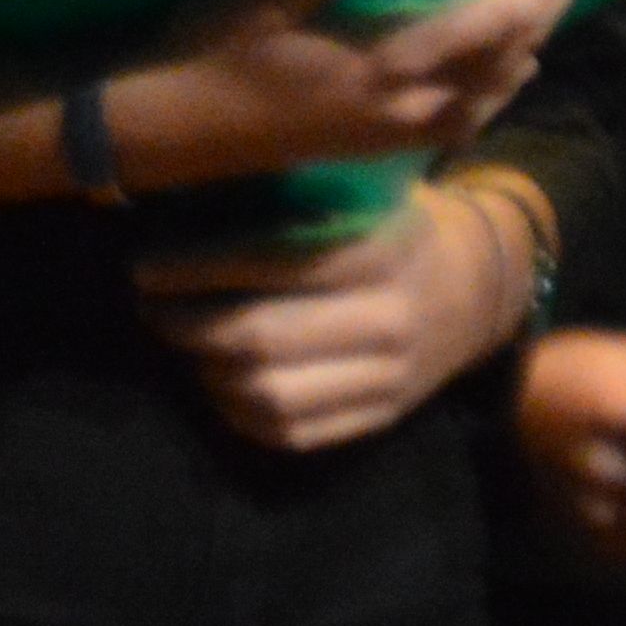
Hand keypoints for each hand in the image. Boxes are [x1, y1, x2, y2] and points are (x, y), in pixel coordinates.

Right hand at [99, 0, 601, 190]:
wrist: (169, 135)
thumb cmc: (207, 53)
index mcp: (389, 64)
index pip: (503, 16)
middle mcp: (410, 106)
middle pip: (519, 50)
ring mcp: (400, 132)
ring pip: (503, 87)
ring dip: (539, 29)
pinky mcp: (384, 142)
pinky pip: (474, 111)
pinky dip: (505, 74)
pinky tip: (507, 55)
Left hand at [136, 169, 549, 453]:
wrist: (480, 288)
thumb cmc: (399, 224)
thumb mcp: (367, 193)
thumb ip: (299, 199)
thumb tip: (189, 198)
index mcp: (381, 252)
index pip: (270, 266)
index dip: (196, 270)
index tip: (146, 267)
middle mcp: (388, 321)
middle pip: (261, 339)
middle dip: (187, 325)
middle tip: (149, 307)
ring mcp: (387, 379)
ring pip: (269, 396)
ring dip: (206, 373)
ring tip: (179, 343)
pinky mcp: (381, 418)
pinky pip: (293, 433)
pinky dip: (238, 413)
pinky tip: (216, 380)